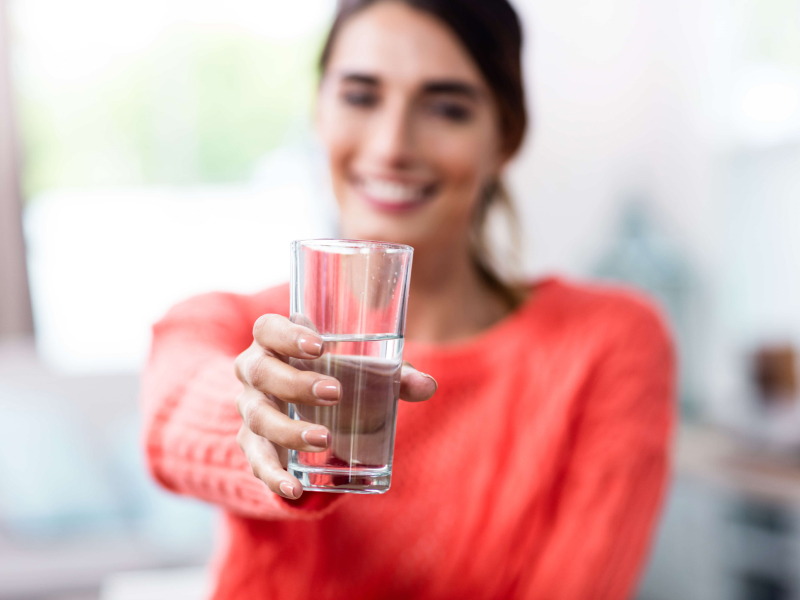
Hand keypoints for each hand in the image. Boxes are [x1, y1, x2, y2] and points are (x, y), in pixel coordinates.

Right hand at [234, 314, 436, 499]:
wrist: (296, 409)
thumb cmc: (333, 375)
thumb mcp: (360, 372)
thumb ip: (393, 376)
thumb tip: (428, 386)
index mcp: (275, 342)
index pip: (268, 328)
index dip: (287, 334)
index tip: (320, 346)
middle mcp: (255, 372)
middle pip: (260, 371)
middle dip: (296, 383)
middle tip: (335, 392)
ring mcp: (250, 408)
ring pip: (257, 417)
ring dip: (288, 430)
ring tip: (325, 439)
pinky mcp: (253, 444)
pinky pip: (256, 461)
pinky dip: (273, 476)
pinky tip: (294, 488)